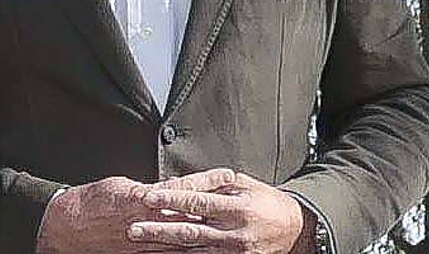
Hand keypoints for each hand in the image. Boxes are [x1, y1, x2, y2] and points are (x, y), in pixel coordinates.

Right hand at [36, 168, 235, 253]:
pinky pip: (170, 253)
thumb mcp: (121, 186)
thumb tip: (167, 191)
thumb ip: (147, 190)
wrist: (70, 226)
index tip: (227, 176)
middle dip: (215, 208)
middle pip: (190, 214)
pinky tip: (205, 250)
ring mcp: (147, 240)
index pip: (183, 188)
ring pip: (185, 236)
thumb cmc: (93, 201)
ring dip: (209, 232)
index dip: (207, 182)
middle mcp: (148, 219)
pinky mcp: (141, 253)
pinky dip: (189, 251)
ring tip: (230, 227)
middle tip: (238, 202)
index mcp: (143, 197)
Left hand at [129, 172, 313, 252]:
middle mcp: (235, 234)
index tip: (148, 197)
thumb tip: (180, 181)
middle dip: (159, 231)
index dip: (172, 199)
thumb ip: (212, 183)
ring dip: (165, 250)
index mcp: (237, 208)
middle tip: (133, 229)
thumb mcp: (242, 184)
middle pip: (190, 232)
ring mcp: (234, 252)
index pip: (197, 202)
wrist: (295, 229)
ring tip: (141, 246)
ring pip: (192, 252)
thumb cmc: (264, 200)